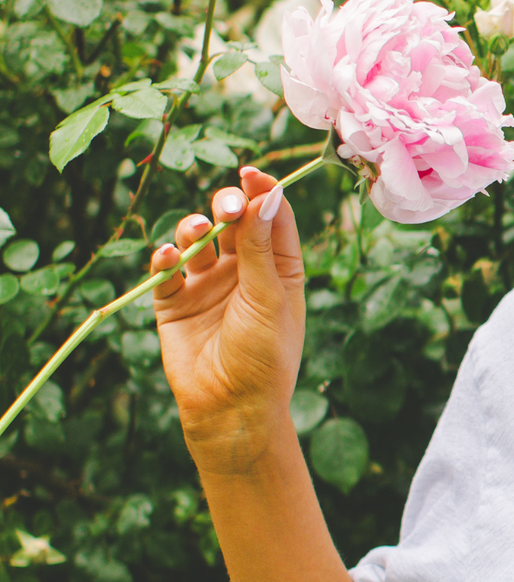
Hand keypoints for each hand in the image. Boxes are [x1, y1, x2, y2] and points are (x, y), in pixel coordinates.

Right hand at [150, 166, 304, 474]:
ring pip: (196, 238)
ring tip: (196, 234)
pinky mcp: (174, 302)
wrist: (231, 408)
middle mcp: (244, 271)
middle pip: (232, 221)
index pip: (271, 218)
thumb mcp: (269, 298)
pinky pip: (166, 268)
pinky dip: (165, 257)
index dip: (262, 192)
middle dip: (226, 205)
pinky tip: (170, 258)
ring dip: (193, 228)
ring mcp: (207, 284)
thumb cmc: (264, 357)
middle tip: (225, 207)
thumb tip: (268, 194)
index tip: (251, 173)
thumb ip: (263, 248)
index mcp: (279, 269)